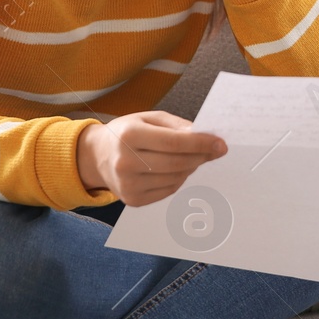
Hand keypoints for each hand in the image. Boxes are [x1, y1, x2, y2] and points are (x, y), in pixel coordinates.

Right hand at [77, 111, 227, 207]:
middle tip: (215, 150)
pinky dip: (179, 179)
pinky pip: (169, 190)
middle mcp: (126, 162)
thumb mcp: (148, 118)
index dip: (201, 143)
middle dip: (201, 156)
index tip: (221, 144)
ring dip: (191, 167)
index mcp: (129, 135)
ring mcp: (128, 184)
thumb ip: (177, 126)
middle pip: (177, 163)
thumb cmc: (128, 133)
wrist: (97, 156)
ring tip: (193, 156)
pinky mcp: (132, 200)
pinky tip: (177, 169)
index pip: (174, 142)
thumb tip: (205, 136)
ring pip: (176, 178)